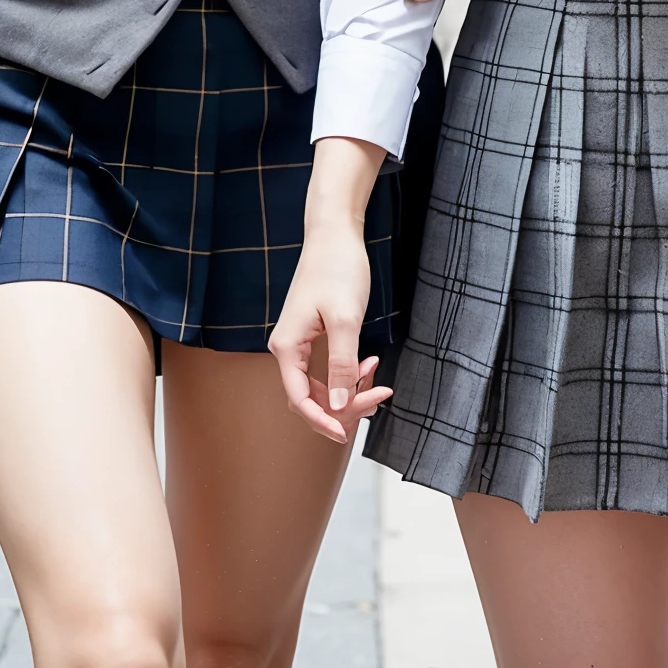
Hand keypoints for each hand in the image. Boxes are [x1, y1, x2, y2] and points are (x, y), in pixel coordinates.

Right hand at [269, 219, 391, 443]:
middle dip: (346, 404)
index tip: (347, 434)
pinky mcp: (313, 336)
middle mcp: (288, 348)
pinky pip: (328, 369)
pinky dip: (349, 372)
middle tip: (380, 395)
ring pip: (322, 385)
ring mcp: (300, 342)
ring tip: (377, 376)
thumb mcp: (345, 319)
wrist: (335, 233)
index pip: (299, 401)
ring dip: (350, 389)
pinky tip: (369, 363)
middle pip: (312, 397)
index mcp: (287, 347)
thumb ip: (342, 365)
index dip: (322, 422)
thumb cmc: (337, 268)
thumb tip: (339, 408)